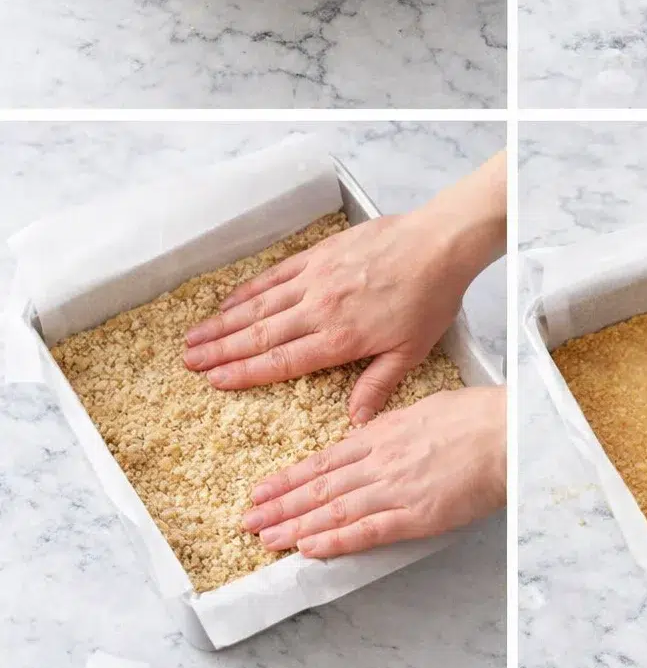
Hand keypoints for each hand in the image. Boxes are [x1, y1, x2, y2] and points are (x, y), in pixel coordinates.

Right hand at [183, 153, 505, 422]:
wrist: (436, 245)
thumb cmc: (429, 299)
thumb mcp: (411, 353)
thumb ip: (378, 386)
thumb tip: (356, 423)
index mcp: (340, 340)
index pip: (281, 362)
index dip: (243, 373)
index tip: (214, 381)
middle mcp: (319, 310)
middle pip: (259, 335)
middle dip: (220, 350)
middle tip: (189, 361)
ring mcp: (315, 279)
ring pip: (259, 305)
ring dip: (224, 322)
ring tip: (195, 336)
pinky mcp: (319, 255)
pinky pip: (274, 275)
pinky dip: (248, 289)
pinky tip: (227, 300)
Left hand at [242, 386, 505, 557]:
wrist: (506, 433)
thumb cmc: (476, 418)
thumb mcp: (423, 408)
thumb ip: (391, 424)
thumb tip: (368, 428)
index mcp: (382, 434)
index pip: (325, 461)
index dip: (291, 478)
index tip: (264, 489)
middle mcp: (379, 462)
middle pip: (320, 488)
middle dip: (281, 505)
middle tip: (250, 520)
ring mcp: (395, 489)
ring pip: (334, 511)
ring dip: (297, 527)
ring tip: (266, 539)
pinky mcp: (415, 516)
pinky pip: (367, 532)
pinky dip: (335, 541)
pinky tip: (309, 549)